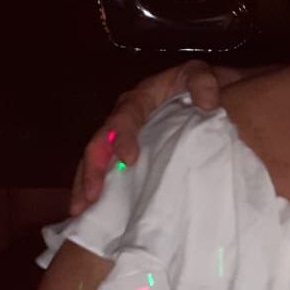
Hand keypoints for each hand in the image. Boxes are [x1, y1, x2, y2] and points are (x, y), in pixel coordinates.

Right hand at [69, 60, 223, 214]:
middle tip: (90, 198)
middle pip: (100, 143)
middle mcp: (124, 119)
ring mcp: (124, 139)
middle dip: (92, 170)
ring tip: (80, 212)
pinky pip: (109, 172)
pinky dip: (100, 191)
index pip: (125, 116)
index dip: (122, 137)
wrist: (209, 94)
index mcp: (140, 98)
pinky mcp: (131, 156)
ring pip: (97, 161)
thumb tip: (206, 105)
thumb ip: (203, 83)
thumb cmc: (199, 86)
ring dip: (86, 185)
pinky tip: (93, 214)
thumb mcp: (201, 75)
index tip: (128, 160)